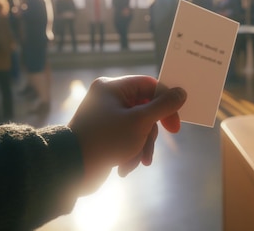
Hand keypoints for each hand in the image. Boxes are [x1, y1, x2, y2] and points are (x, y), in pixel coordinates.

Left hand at [68, 76, 186, 193]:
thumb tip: (181, 92)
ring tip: (138, 161)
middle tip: (150, 147)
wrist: (72, 168)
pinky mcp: (104, 132)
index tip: (174, 125)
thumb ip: (164, 106)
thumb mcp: (141, 122)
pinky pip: (127, 136)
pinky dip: (130, 150)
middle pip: (146, 108)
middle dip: (150, 132)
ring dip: (141, 145)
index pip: (150, 86)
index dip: (166, 103)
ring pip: (138, 125)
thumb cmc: (106, 140)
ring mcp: (106, 115)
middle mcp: (108, 97)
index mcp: (113, 87)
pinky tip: (125, 166)